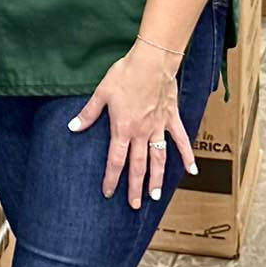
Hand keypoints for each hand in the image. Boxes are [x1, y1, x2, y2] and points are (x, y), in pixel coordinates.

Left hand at [67, 42, 198, 209]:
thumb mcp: (101, 93)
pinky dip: (187, 155)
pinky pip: (181, 140)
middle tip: (135, 205)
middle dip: (135, 187)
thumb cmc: (125, 75)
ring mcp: (158, 127)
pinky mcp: (172, 118)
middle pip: (138, 166)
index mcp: (122, 129)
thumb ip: (88, 114)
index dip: (112, 179)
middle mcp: (141, 133)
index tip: (109, 193)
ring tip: (156, 196)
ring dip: (157, 178)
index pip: (115, 161)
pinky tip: (192, 170)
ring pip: (159, 159)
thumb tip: (73, 127)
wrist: (151, 61)